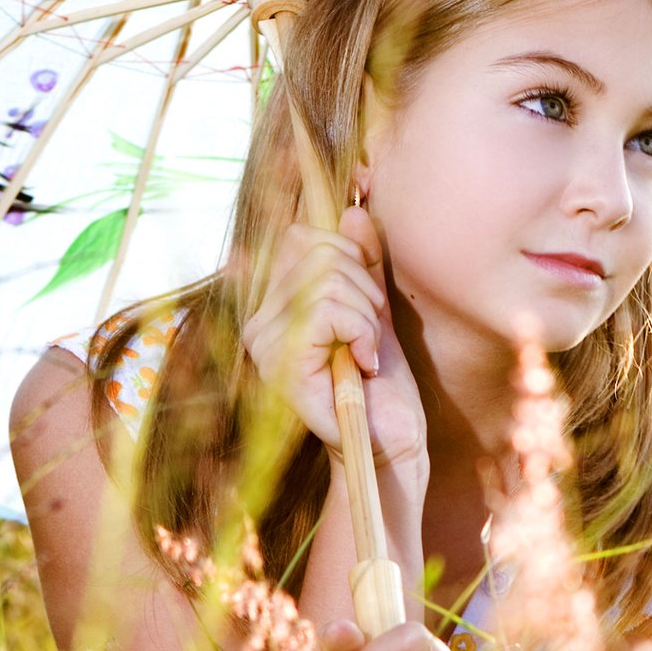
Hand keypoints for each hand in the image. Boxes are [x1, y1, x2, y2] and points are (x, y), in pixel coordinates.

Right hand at [243, 207, 426, 470]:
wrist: (391, 437)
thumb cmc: (382, 381)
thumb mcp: (376, 308)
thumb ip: (363, 261)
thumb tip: (353, 212)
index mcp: (276, 304)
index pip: (303, 237)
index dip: (350, 255)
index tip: (369, 301)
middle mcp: (260, 321)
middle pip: (318, 251)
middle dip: (364, 287)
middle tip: (370, 332)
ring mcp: (265, 344)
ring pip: (328, 281)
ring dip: (367, 316)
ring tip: (367, 352)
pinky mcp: (282, 364)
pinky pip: (329, 312)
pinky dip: (363, 334)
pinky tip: (364, 364)